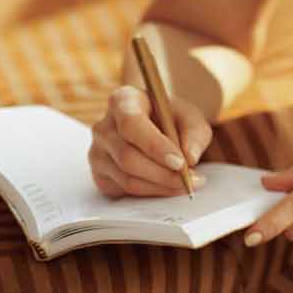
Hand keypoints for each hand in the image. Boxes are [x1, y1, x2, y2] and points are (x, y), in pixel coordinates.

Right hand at [89, 85, 212, 197]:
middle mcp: (103, 127)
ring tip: (187, 184)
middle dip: (162, 173)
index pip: (131, 124)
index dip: (155, 146)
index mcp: (123, 100)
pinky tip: (169, 186)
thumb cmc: (171, 118)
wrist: (157, 127)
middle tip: (190, 180)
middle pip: (128, 157)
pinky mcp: (100, 175)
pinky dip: (152, 192)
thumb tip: (190, 157)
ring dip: (161, 186)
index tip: (180, 162)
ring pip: (127, 178)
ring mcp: (97, 153)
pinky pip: (125, 190)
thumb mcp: (190, 116)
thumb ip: (195, 132)